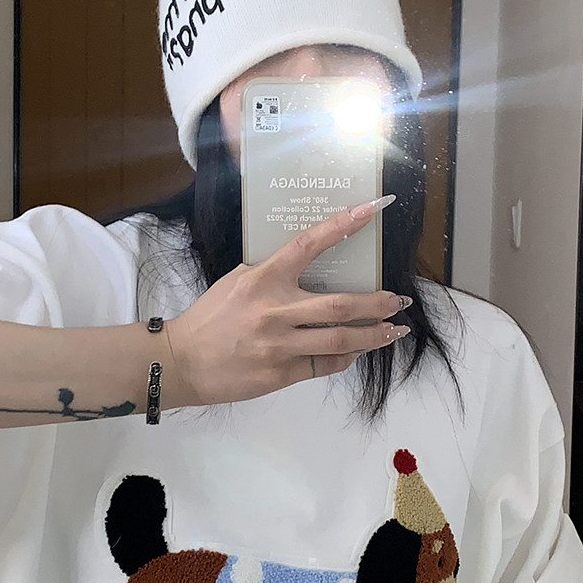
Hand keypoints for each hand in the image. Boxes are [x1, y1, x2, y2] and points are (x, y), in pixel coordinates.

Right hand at [167, 197, 408, 405]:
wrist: (182, 361)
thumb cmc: (211, 318)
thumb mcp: (237, 282)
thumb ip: (272, 274)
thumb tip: (310, 266)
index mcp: (262, 279)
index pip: (308, 244)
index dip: (342, 225)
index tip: (370, 210)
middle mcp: (274, 310)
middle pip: (340, 304)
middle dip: (377, 303)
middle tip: (399, 300)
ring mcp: (279, 345)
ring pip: (341, 340)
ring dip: (374, 335)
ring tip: (394, 331)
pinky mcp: (280, 373)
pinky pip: (325, 365)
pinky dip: (346, 357)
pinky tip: (358, 351)